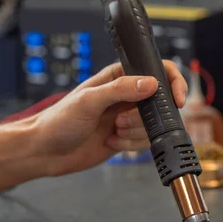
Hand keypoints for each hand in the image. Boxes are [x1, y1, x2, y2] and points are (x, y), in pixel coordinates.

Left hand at [30, 61, 187, 175]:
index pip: (156, 70)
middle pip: (158, 103)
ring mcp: (127, 118)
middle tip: (120, 120)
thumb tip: (151, 84)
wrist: (46, 151)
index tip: (176, 100)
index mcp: (119, 77)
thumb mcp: (89, 100)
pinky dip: (130, 144)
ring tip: (113, 131)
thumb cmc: (59, 120)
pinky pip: (144, 141)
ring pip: (153, 126)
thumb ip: (121, 89)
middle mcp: (126, 96)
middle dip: (143, 117)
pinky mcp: (126, 137)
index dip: (171, 82)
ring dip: (135, 132)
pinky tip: (111, 141)